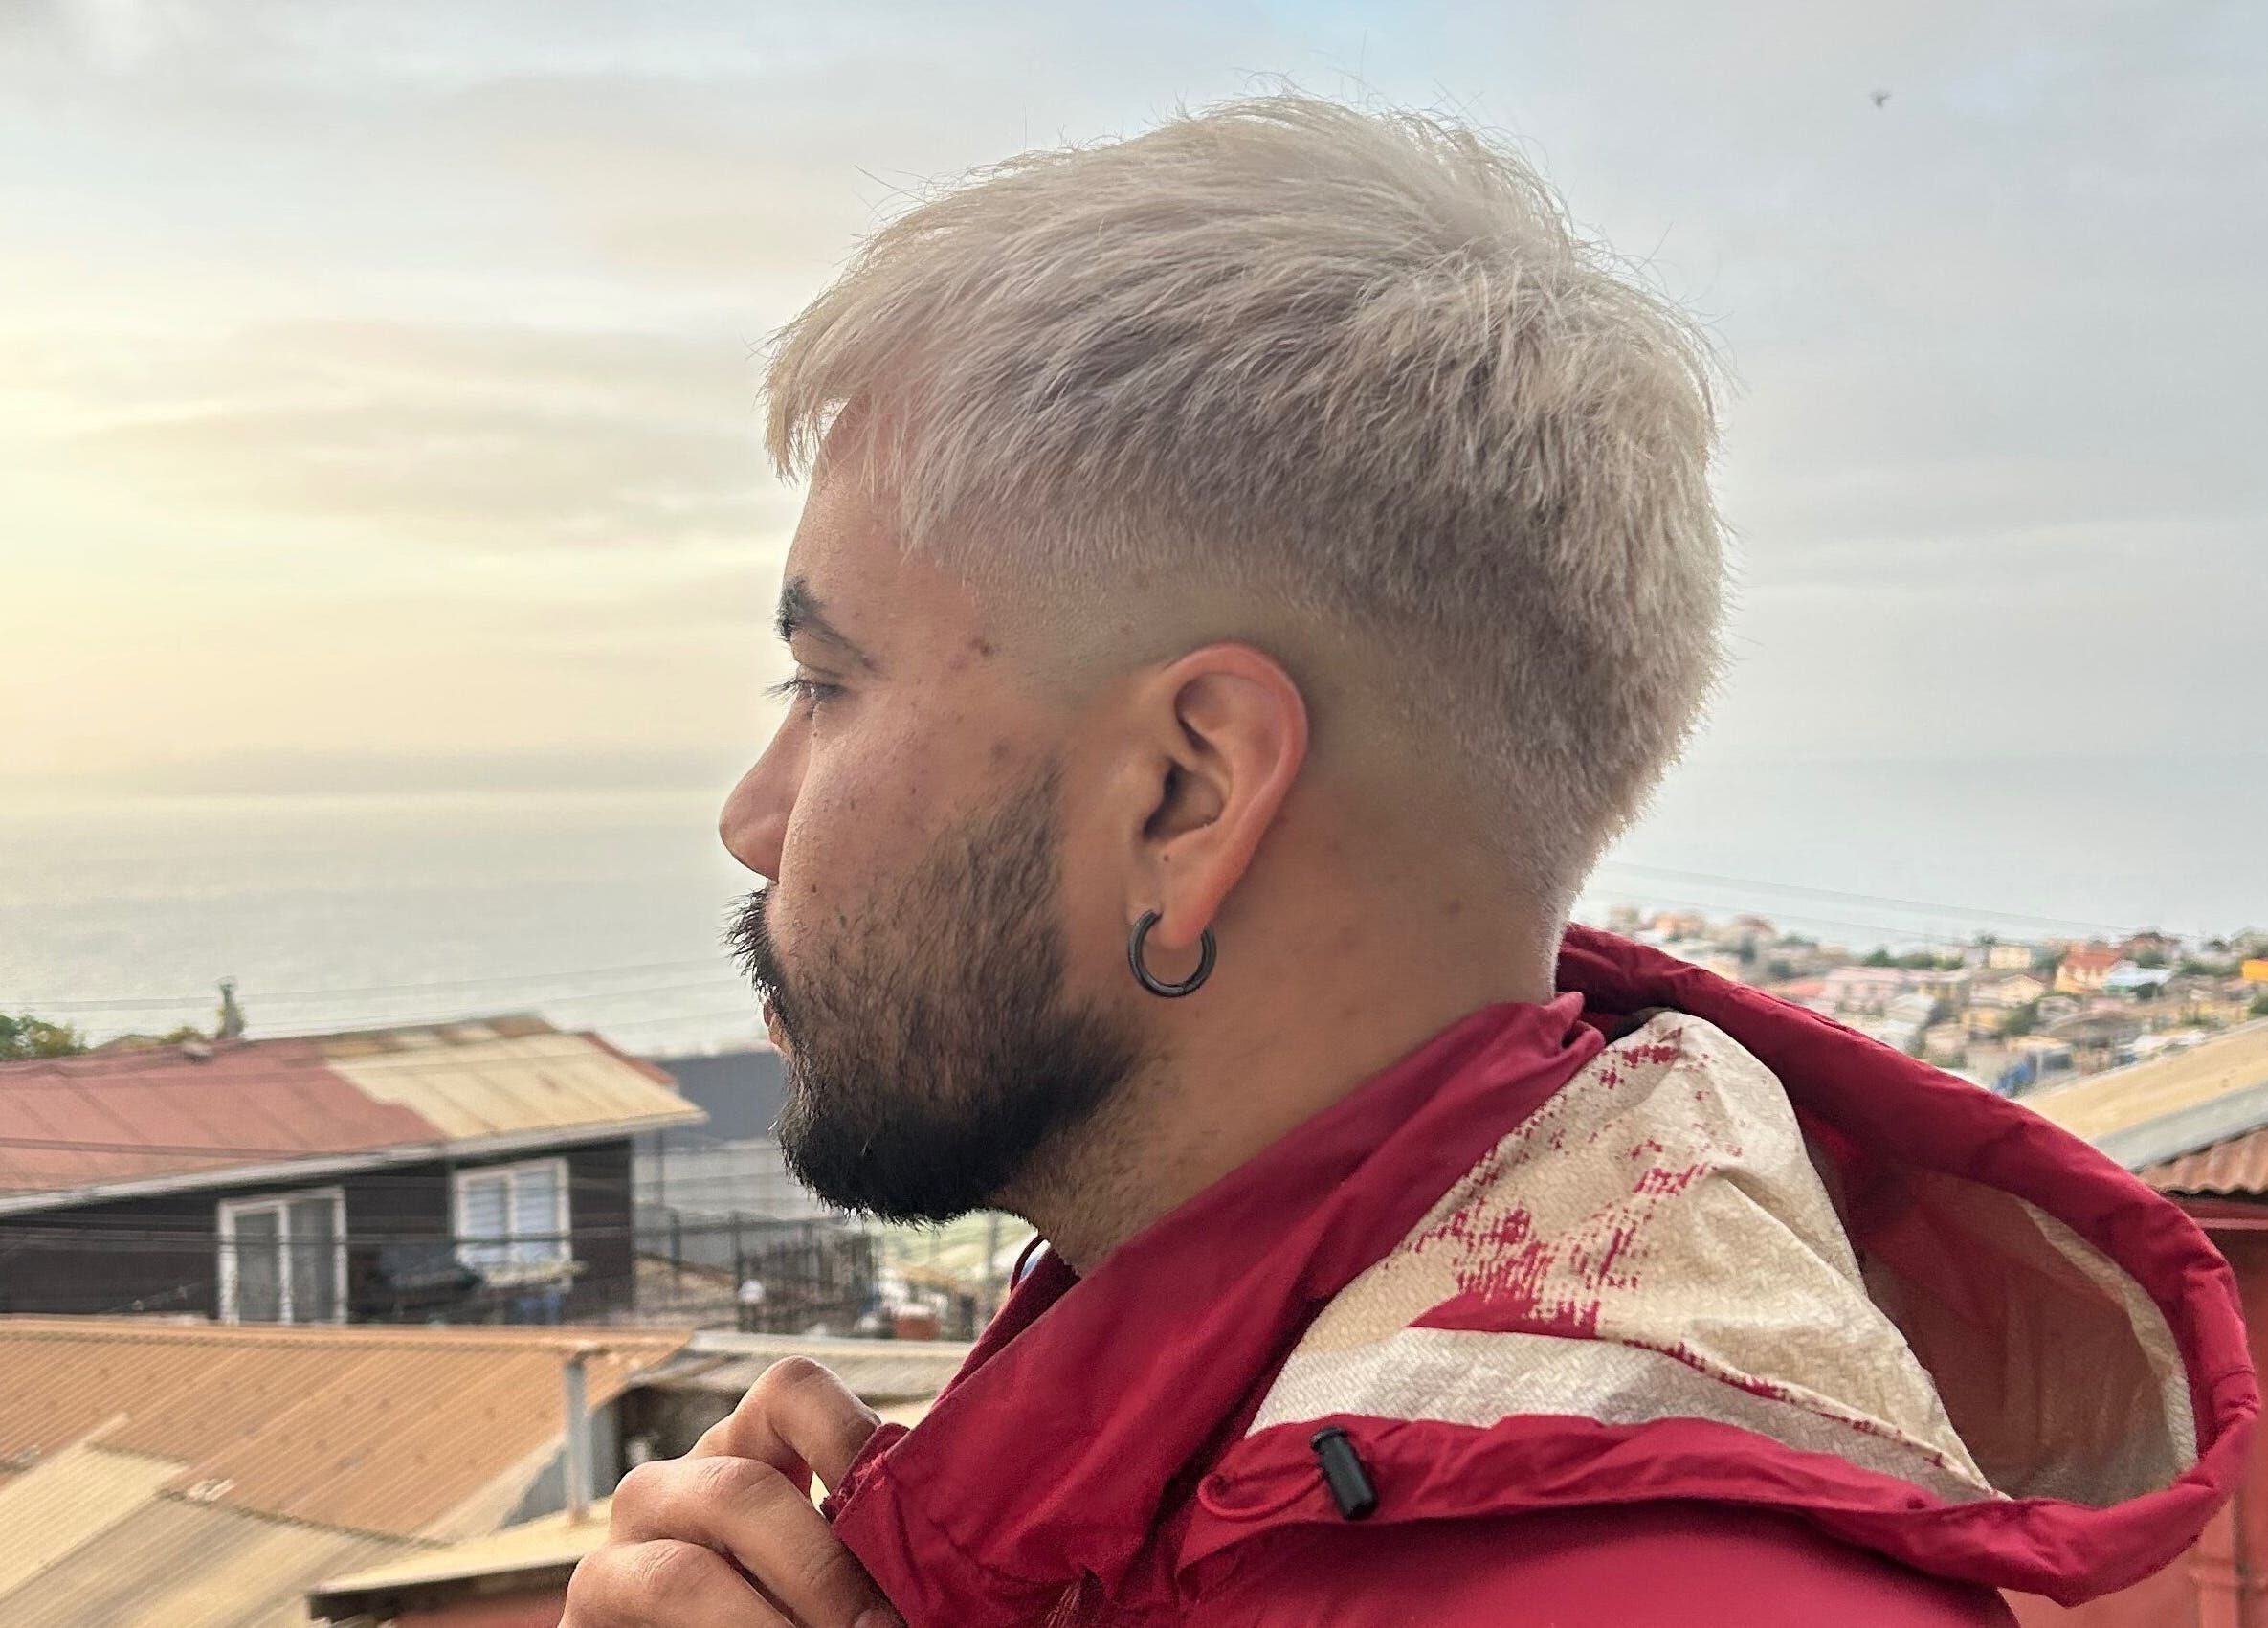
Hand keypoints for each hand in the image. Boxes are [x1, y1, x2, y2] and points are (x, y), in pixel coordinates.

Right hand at [564, 1357, 903, 1627]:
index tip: (915, 1516)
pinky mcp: (584, 1613)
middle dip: (822, 1573)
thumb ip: (866, 1547)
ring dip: (767, 1625)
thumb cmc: (789, 1608)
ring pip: (683, 1572)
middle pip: (743, 1489)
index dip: (849, 1435)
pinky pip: (645, 1612)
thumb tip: (945, 1554)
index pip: (791, 1391)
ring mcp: (620, 1548)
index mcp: (750, 1453)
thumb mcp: (828, 1571)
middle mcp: (676, 1483)